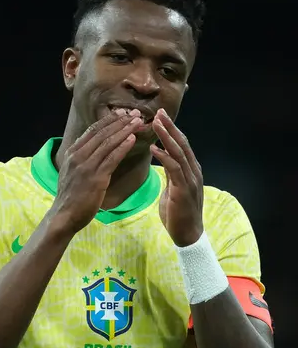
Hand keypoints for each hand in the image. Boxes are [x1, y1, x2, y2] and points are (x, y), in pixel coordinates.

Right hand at [52, 108, 142, 232]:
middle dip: (120, 122)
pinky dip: (122, 147)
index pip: (93, 130)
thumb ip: (81, 158)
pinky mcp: (96, 178)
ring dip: (125, 131)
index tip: (122, 113)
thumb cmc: (71, 196)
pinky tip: (132, 139)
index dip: (109, 120)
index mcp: (72, 152)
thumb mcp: (72, 171)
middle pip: (102, 133)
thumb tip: (93, 148)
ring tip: (138, 123)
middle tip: (135, 114)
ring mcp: (86, 166)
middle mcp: (78, 155)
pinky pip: (112, 158)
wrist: (64, 215)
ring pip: (108, 143)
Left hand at [150, 109, 203, 246]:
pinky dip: (164, 157)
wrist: (187, 234)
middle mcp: (193, 171)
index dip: (172, 130)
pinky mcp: (184, 189)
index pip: (182, 145)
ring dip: (167, 137)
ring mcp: (190, 180)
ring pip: (179, 152)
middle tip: (158, 112)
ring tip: (156, 124)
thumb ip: (170, 174)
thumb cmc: (178, 214)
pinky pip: (174, 169)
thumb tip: (162, 160)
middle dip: (170, 127)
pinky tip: (154, 148)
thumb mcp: (173, 189)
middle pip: (182, 144)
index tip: (160, 117)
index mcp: (191, 170)